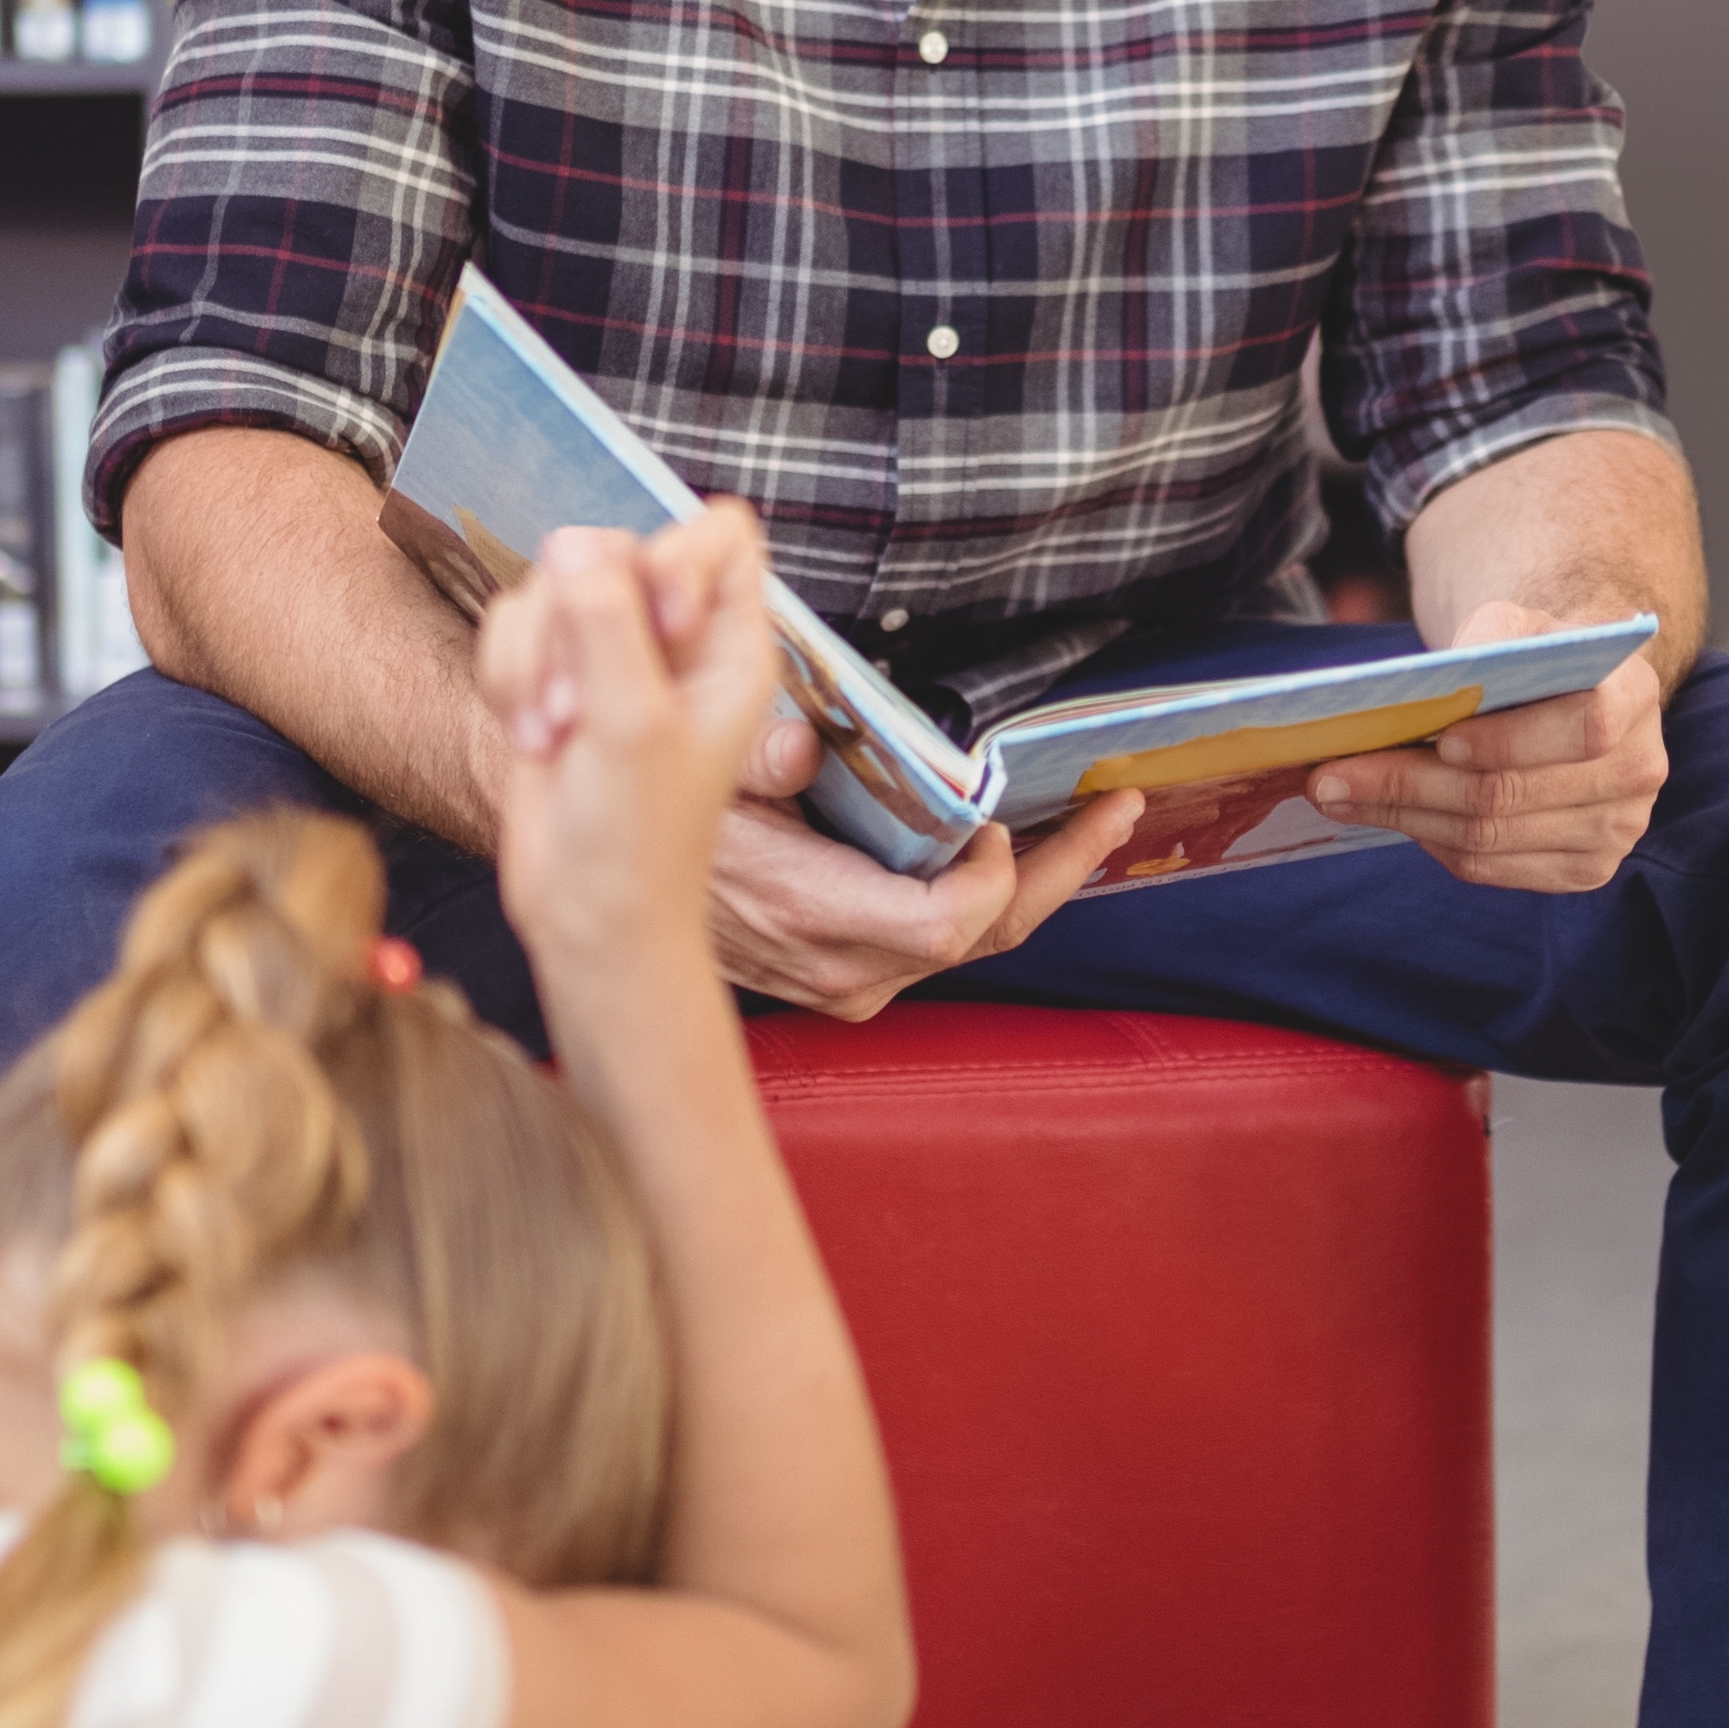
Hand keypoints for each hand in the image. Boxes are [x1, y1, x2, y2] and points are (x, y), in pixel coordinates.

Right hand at [479, 511, 799, 982]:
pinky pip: (513, 625)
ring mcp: (613, 654)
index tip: (658, 627)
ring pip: (550, 584)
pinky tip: (532, 740)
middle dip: (576, 623)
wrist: (586, 914)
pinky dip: (508, 676)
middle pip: (615, 547)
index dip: (675, 559)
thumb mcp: (631, 723)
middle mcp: (677, 638)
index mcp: (731, 644)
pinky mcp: (556, 674)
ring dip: (533, 659)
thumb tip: (572, 540)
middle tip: (579, 708)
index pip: (720, 532)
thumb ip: (607, 622)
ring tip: (554, 736)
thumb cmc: (635, 838)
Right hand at [697, 780, 1146, 1021]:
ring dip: (1034, 880)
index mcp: (816, 919)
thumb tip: (802, 745)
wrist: (611, 898)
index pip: (948, 924)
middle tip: (1117, 809)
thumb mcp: (701, 779)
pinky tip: (1017, 846)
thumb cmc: (662, 825)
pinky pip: (942, 941)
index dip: (993, 872)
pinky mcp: (851, 976)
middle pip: (985, 936)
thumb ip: (754, 759)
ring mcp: (850, 981)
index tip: (996, 812)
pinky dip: (988, 893)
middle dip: (1058, 868)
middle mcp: (845, 970)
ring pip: (973, 943)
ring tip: (1089, 820)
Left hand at [1302, 604, 1671, 894]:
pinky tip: (1387, 815)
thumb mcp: (1516, 624)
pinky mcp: (1586, 870)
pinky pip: (1491, 867)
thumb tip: (1407, 697)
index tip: (1442, 739)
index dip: (1511, 739)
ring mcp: (1617, 830)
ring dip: (1403, 817)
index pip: (1583, 727)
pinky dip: (1430, 840)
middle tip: (1330, 775)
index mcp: (1635, 695)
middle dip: (1411, 785)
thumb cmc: (1535, 654)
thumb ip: (1482, 645)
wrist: (1573, 694)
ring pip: (1491, 838)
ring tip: (1335, 794)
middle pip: (1513, 794)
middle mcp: (1639, 770)